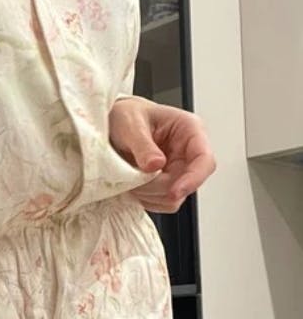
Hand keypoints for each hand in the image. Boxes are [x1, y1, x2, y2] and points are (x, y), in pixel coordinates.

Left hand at [109, 96, 215, 213]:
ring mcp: (179, 170)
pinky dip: (145, 198)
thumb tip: (156, 164)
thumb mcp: (130, 123)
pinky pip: (161, 202)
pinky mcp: (168, 184)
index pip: (204, 160)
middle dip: (158, 187)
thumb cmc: (126, 115)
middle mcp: (188, 152)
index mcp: (189, 130)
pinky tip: (132, 184)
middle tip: (132, 178)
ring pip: (173, 198)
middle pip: (186, 184)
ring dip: (149, 194)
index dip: (193, 179)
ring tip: (128, 177)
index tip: (174, 192)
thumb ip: (142, 145)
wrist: (114, 123)